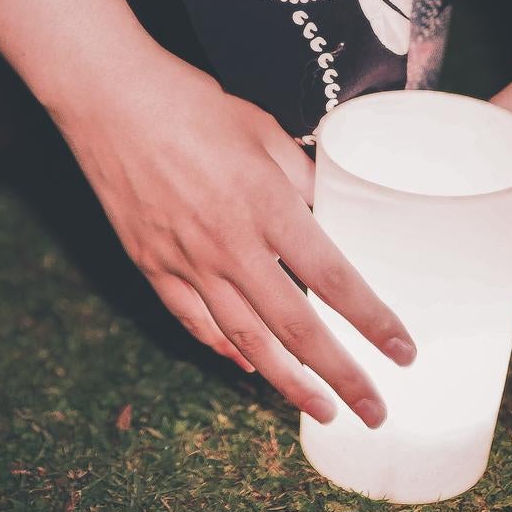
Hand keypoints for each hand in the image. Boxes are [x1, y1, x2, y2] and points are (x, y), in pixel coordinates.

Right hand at [53, 52, 417, 426]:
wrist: (108, 100)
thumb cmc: (190, 104)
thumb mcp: (262, 131)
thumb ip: (300, 178)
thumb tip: (327, 209)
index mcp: (267, 206)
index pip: (335, 279)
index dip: (373, 322)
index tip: (403, 352)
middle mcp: (230, 246)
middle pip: (297, 328)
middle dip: (341, 376)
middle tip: (374, 411)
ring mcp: (187, 262)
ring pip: (246, 340)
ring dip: (288, 381)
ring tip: (321, 409)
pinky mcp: (152, 266)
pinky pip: (195, 322)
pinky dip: (225, 350)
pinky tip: (248, 364)